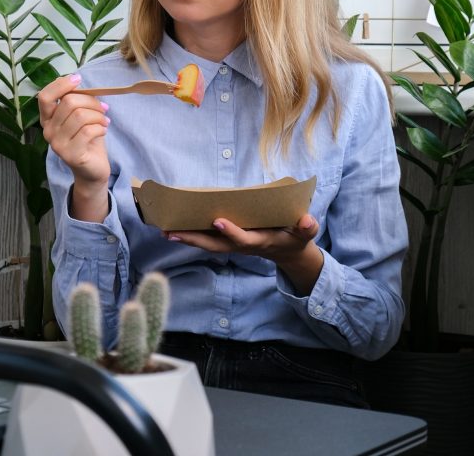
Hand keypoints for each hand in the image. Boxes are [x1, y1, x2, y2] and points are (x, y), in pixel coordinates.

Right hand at [38, 74, 110, 220]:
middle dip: (91, 101)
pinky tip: (103, 130)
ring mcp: (57, 145)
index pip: (44, 96)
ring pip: (80, 115)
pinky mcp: (71, 155)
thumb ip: (75, 101)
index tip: (78, 79)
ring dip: (98, 115)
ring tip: (104, 121)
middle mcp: (48, 131)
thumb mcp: (80, 116)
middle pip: (69, 103)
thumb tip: (77, 80)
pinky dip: (101, 127)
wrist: (92, 169)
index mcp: (47, 119)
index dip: (61, 84)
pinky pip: (88, 131)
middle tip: (103, 108)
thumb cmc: (87, 139)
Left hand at [165, 214, 323, 294]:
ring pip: (207, 244)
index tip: (218, 221)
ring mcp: (233, 246)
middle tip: (172, 232)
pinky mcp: (228, 242)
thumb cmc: (294, 237)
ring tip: (165, 231)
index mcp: (260, 241)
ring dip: (187, 238)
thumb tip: (307, 221)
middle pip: (215, 245)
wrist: (287, 251)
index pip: (243, 239)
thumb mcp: (305, 233)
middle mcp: (242, 246)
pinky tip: (173, 228)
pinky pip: (206, 239)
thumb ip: (306, 227)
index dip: (231, 232)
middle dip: (194, 239)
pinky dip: (190, 234)